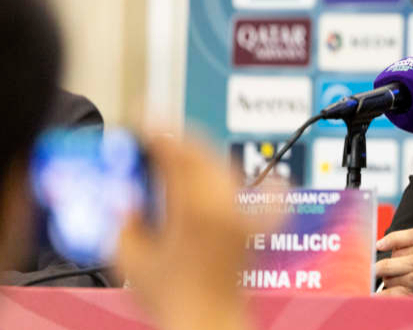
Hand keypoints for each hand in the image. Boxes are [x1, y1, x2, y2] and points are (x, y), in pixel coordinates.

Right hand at [115, 131, 252, 329]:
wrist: (207, 325)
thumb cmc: (173, 301)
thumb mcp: (131, 259)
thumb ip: (124, 221)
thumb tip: (124, 196)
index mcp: (192, 208)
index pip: (176, 152)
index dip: (156, 131)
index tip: (140, 121)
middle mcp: (224, 206)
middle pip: (203, 154)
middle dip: (178, 140)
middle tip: (156, 137)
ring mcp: (243, 216)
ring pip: (228, 169)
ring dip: (204, 155)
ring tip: (183, 154)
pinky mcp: (254, 230)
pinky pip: (270, 198)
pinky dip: (269, 186)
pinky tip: (270, 179)